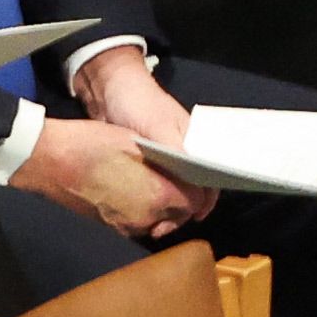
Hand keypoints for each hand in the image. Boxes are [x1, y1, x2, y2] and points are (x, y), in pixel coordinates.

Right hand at [11, 118, 215, 238]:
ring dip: (161, 206)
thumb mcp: (133, 142)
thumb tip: (183, 170)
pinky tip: (131, 190)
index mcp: (157, 196)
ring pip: (156, 220)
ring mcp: (125, 226)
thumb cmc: (91, 144)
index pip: (193, 202)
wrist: (48, 160)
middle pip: (177, 215)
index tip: (193, 176)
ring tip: (152, 182)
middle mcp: (146, 218)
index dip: (196, 189)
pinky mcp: (109, 226)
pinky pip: (136, 222)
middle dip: (179, 199)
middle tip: (174, 177)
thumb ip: (163, 160)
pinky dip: (142, 210)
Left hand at [67, 47, 218, 234]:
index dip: (205, 198)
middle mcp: (182, 153)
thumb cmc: (139, 103)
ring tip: (153, 226)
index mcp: (195, 142)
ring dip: (164, 209)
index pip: (210, 176)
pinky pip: (151, 187)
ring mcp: (162, 159)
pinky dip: (149, 201)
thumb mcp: (159, 126)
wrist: (106, 88)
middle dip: (182, 209)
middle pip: (191, 189)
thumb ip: (177, 151)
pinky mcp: (142, 164)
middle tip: (166, 227)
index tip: (196, 216)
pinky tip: (140, 215)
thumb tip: (196, 187)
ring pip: (170, 191)